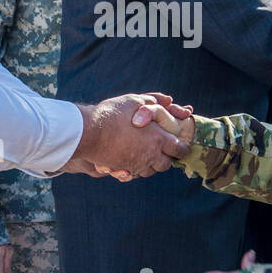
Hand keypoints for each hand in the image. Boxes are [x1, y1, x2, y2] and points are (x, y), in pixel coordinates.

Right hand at [65, 93, 190, 179]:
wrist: (89, 132)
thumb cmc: (113, 114)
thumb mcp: (135, 100)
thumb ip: (154, 100)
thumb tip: (170, 99)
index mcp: (158, 139)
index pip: (179, 149)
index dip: (182, 148)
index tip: (181, 146)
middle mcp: (150, 155)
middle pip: (166, 164)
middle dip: (166, 158)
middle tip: (162, 150)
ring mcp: (137, 165)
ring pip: (151, 171)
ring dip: (151, 164)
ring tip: (146, 153)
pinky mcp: (124, 170)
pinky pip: (136, 173)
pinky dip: (137, 168)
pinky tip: (132, 158)